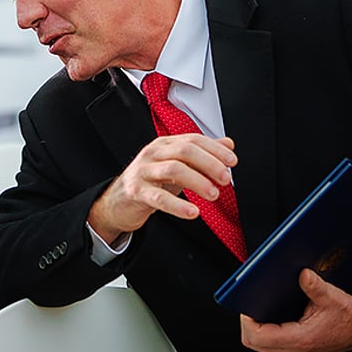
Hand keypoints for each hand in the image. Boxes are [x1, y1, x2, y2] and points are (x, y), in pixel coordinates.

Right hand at [87, 134, 236, 243]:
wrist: (119, 201)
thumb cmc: (150, 182)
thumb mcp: (177, 165)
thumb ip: (202, 154)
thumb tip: (227, 144)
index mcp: (164, 144)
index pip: (192, 140)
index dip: (214, 149)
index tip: (232, 161)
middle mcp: (153, 154)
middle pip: (184, 151)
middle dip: (209, 163)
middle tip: (225, 178)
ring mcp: (143, 171)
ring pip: (173, 169)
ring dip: (198, 181)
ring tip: (213, 194)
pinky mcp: (137, 192)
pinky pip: (159, 197)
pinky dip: (178, 205)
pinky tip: (193, 212)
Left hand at [241, 269, 351, 351]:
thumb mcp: (334, 298)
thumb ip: (315, 286)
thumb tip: (302, 273)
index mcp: (301, 340)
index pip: (257, 337)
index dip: (246, 320)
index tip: (245, 303)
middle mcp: (296, 351)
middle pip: (254, 343)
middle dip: (247, 324)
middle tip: (248, 303)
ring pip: (262, 346)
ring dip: (256, 328)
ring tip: (256, 307)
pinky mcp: (299, 349)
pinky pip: (272, 344)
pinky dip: (266, 331)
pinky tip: (269, 314)